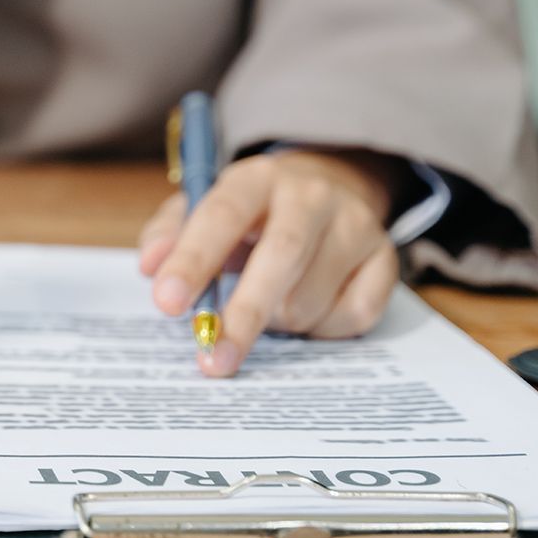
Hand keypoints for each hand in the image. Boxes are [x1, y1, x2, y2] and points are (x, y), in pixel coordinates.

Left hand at [138, 148, 404, 376]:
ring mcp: (356, 225)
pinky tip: (308, 307)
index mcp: (257, 179)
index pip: (222, 216)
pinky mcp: (386, 259)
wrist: (327, 188)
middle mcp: (312, 195)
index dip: (193, 261)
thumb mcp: (203, 210)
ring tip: (267, 305)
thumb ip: (169, 234)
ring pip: (309, 300)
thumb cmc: (250, 215)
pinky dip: (321, 329)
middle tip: (212, 359)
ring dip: (278, 323)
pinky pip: (351, 317)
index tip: (167, 303)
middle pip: (280, 258)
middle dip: (243, 316)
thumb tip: (151, 266)